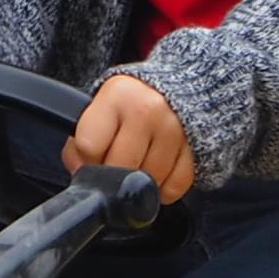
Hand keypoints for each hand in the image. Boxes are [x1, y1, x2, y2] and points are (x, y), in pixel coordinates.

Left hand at [65, 73, 194, 201]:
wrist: (179, 88)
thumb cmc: (130, 104)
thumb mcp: (101, 107)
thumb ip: (82, 138)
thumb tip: (82, 171)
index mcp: (117, 95)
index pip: (89, 146)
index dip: (85, 159)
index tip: (91, 158)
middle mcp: (148, 110)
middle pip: (118, 168)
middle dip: (110, 176)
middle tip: (113, 164)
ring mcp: (175, 131)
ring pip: (146, 182)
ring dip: (137, 183)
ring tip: (137, 162)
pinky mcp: (196, 150)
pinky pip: (173, 188)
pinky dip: (163, 189)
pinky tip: (157, 170)